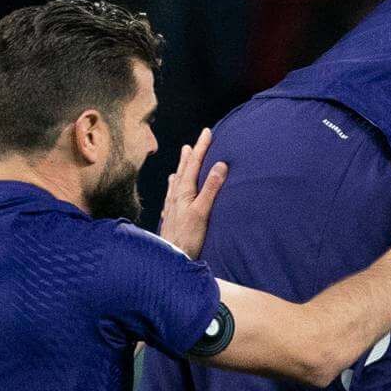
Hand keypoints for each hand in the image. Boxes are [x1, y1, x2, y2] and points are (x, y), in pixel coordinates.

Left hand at [159, 133, 227, 259]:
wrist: (171, 258)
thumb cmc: (188, 237)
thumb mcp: (202, 211)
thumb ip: (211, 188)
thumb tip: (220, 165)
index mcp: (184, 192)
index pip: (194, 164)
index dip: (201, 148)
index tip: (207, 132)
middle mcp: (176, 196)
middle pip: (183, 170)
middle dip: (190, 155)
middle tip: (193, 142)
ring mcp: (172, 207)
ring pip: (177, 181)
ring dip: (181, 168)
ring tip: (182, 158)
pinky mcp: (172, 217)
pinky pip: (173, 195)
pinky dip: (174, 186)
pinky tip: (173, 187)